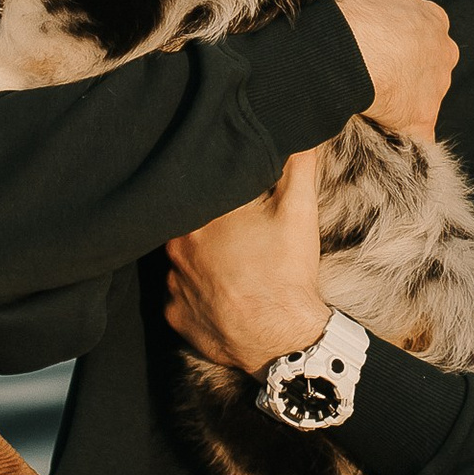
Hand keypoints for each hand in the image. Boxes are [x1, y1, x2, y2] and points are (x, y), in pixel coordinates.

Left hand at [164, 148, 329, 378]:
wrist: (285, 341)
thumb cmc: (287, 272)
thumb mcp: (298, 211)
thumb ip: (297, 165)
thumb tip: (302, 133)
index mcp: (198, 217)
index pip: (199, 191)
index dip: (216, 191)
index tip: (233, 198)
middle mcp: (174, 249)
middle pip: (186, 225)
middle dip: (208, 225)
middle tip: (235, 232)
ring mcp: (172, 285)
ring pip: (181, 260)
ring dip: (201, 259)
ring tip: (232, 263)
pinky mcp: (175, 316)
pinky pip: (180, 296)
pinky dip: (198, 293)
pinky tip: (222, 291)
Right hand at [326, 0, 456, 137]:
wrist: (350, 45)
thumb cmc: (353, 5)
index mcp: (432, 18)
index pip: (424, 29)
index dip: (399, 36)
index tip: (377, 42)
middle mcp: (443, 53)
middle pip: (427, 65)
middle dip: (405, 70)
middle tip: (372, 73)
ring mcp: (436, 88)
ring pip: (420, 98)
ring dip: (399, 102)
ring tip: (367, 102)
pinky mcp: (422, 119)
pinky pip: (415, 133)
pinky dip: (401, 135)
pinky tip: (382, 136)